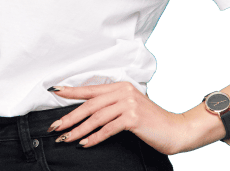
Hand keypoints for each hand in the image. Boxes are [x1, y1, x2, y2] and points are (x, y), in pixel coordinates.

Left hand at [47, 82, 187, 155]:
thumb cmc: (151, 121)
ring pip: (96, 118)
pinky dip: (95, 137)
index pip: (90, 89)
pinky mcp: (133, 118)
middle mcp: (123, 91)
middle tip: (55, 127)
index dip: (70, 91)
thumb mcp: (129, 107)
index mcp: (120, 86)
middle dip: (69, 117)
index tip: (53, 91)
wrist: (175, 130)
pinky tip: (85, 143)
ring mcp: (128, 103)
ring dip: (79, 130)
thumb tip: (86, 112)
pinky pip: (108, 129)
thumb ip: (111, 105)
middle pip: (89, 105)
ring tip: (66, 138)